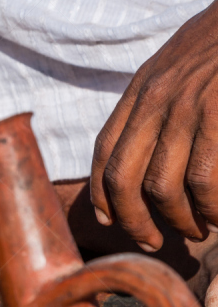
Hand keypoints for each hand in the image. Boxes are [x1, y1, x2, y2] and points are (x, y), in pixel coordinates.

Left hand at [91, 0, 217, 251]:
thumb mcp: (173, 66)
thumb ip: (153, 103)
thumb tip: (138, 150)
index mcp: (140, 89)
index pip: (103, 151)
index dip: (100, 193)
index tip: (107, 220)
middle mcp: (154, 100)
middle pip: (123, 178)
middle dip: (133, 220)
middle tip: (152, 241)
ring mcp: (186, 109)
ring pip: (162, 187)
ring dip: (178, 219)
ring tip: (196, 229)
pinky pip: (204, 181)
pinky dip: (210, 208)